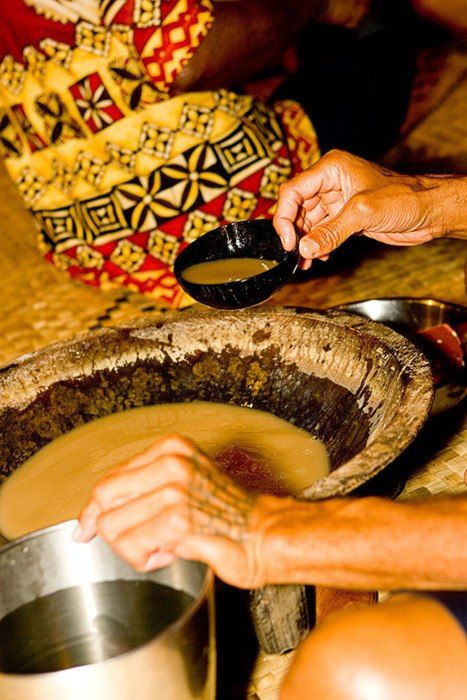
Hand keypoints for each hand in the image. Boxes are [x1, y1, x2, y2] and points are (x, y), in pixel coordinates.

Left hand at [73, 435, 269, 588]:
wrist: (266, 533)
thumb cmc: (226, 514)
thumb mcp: (184, 482)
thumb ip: (144, 486)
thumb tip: (94, 513)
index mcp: (172, 449)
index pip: (110, 479)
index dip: (94, 509)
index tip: (85, 527)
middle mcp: (172, 463)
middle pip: (103, 501)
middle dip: (114, 530)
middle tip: (142, 541)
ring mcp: (175, 491)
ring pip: (113, 528)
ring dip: (134, 548)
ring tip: (167, 544)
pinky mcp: (178, 522)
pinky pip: (132, 549)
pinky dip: (147, 560)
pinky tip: (173, 552)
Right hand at [273, 149, 449, 269]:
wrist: (429, 212)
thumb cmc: (404, 198)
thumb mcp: (363, 213)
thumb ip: (331, 232)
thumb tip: (304, 249)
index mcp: (331, 168)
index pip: (293, 191)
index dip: (285, 216)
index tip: (288, 240)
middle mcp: (330, 182)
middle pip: (296, 207)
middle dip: (293, 232)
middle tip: (294, 254)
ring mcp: (336, 200)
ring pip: (307, 222)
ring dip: (304, 243)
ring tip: (304, 262)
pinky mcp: (344, 217)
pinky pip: (321, 231)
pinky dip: (316, 245)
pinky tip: (318, 257)